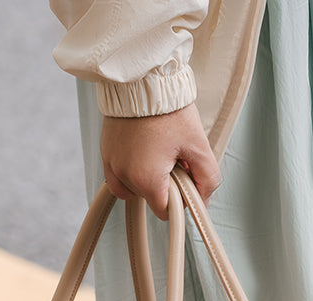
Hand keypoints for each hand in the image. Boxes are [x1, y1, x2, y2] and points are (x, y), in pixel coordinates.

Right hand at [100, 104, 221, 220]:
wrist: (143, 79)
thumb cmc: (170, 110)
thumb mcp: (199, 146)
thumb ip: (207, 179)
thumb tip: (204, 200)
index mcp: (146, 179)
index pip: (164, 211)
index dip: (179, 200)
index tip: (185, 180)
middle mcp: (124, 175)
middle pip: (149, 198)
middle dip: (164, 185)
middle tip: (174, 158)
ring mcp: (112, 163)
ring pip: (132, 189)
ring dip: (146, 179)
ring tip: (158, 153)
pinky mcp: (105, 151)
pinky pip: (117, 175)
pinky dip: (130, 171)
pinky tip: (143, 154)